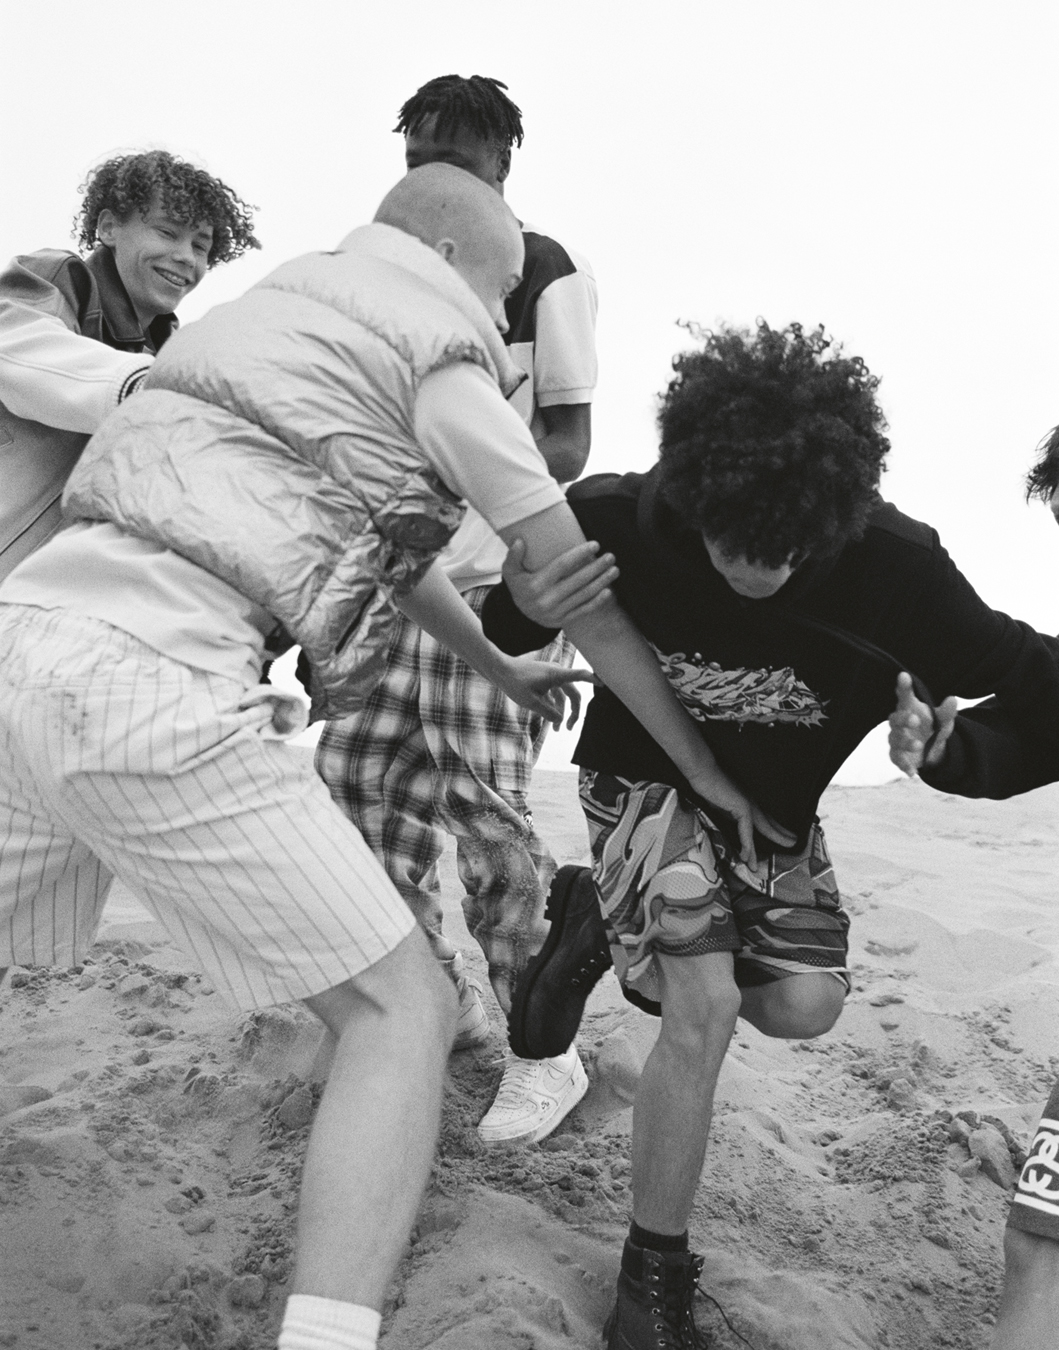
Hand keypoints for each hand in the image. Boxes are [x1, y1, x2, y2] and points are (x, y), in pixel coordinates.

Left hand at [495, 655, 597, 728]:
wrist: (500, 670)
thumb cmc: (515, 683)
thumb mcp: (531, 702)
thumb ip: (548, 712)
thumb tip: (559, 719)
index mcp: (556, 675)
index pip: (580, 676)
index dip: (593, 680)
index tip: (604, 684)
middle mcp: (556, 674)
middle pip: (573, 694)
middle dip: (573, 712)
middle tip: (569, 728)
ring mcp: (550, 676)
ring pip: (563, 696)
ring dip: (561, 712)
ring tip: (557, 730)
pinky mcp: (544, 679)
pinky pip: (554, 694)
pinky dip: (554, 706)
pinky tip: (550, 720)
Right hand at [503, 537, 618, 628]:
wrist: (517, 617)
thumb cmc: (518, 586)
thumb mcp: (510, 572)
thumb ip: (513, 556)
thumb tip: (519, 541)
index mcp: (535, 585)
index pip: (562, 565)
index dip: (580, 554)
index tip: (595, 544)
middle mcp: (547, 599)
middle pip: (578, 580)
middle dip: (596, 567)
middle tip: (610, 556)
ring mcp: (556, 612)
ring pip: (584, 595)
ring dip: (601, 582)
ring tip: (614, 570)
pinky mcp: (563, 621)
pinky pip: (583, 610)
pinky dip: (597, 602)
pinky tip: (609, 591)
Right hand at [686, 765, 795, 870]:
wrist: (703, 773)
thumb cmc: (709, 786)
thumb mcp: (722, 804)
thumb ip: (731, 814)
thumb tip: (735, 826)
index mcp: (749, 800)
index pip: (766, 817)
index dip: (776, 827)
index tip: (784, 835)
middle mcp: (752, 802)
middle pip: (770, 823)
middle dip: (781, 835)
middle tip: (793, 844)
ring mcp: (749, 804)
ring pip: (763, 829)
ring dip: (765, 846)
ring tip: (765, 859)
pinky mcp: (742, 807)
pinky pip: (746, 831)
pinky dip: (746, 846)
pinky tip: (746, 857)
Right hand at [888, 672, 956, 774]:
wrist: (931, 750)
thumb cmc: (933, 728)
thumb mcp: (944, 720)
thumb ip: (947, 712)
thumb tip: (953, 699)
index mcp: (909, 709)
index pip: (904, 696)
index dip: (903, 687)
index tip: (904, 675)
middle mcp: (899, 723)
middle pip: (894, 718)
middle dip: (903, 719)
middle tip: (915, 720)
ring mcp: (896, 739)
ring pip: (895, 740)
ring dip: (906, 743)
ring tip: (919, 745)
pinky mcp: (897, 755)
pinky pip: (897, 760)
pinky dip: (904, 766)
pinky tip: (913, 772)